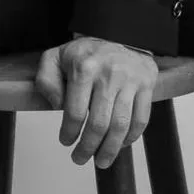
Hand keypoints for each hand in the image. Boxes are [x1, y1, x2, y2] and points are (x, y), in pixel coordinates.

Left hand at [33, 33, 157, 166]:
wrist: (120, 32)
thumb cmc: (85, 52)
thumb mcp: (56, 57)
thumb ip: (46, 80)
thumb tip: (57, 106)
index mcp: (84, 67)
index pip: (75, 111)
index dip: (69, 133)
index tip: (66, 141)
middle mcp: (109, 74)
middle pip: (99, 124)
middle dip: (88, 147)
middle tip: (80, 158)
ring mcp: (130, 80)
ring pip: (121, 126)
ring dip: (110, 150)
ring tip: (101, 161)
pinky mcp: (146, 85)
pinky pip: (141, 119)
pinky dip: (130, 138)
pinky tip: (120, 145)